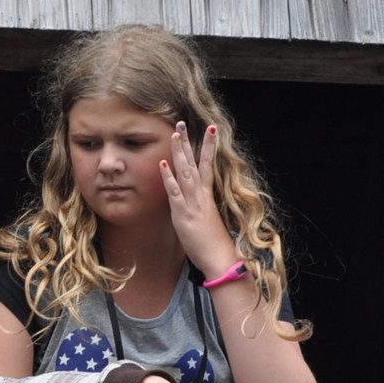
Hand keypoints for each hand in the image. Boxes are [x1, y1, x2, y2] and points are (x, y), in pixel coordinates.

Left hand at [161, 122, 239, 274]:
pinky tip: (162, 163)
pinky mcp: (183, 214)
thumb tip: (189, 202)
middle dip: (190, 142)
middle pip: (196, 163)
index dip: (207, 147)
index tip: (208, 130)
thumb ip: (198, 208)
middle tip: (183, 123)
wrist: (221, 259)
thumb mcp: (205, 221)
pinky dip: (168, 177)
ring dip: (180, 152)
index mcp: (207, 196)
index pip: (207, 166)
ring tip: (175, 134)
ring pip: (186, 172)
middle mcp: (201, 196)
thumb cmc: (213, 243)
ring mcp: (193, 203)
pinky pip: (174, 192)